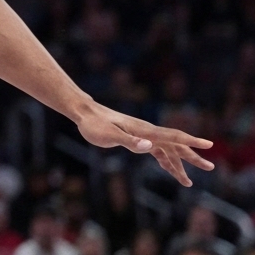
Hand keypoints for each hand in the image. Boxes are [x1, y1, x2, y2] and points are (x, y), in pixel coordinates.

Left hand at [75, 102, 213, 185]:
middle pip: (176, 145)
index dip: (192, 141)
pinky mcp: (135, 139)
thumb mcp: (110, 135)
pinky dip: (165, 161)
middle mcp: (147, 132)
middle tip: (211, 167)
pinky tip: (170, 169)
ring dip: (179, 165)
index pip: (173, 136)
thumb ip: (130, 142)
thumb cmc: (94, 125)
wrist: (85, 114)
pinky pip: (156, 151)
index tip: (209, 145)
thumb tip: (150, 147)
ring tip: (189, 182)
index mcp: (145, 131)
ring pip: (167, 151)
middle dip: (193, 157)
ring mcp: (143, 136)